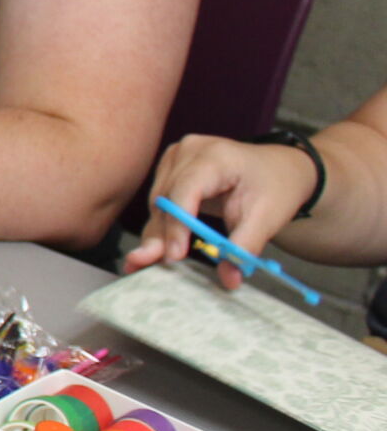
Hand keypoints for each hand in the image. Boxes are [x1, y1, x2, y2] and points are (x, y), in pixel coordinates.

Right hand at [124, 136, 317, 288]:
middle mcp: (190, 150)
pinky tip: (156, 244)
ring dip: (157, 231)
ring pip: (158, 201)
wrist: (282, 167)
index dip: (176, 225)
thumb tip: (228, 279)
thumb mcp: (266, 219)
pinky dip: (161, 224)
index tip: (175, 256)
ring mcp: (178, 155)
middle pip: (166, 198)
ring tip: (149, 259)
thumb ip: (243, 248)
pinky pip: (160, 199)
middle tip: (151, 262)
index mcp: (216, 156)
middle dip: (161, 233)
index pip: (185, 191)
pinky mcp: (172, 166)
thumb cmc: (276, 188)